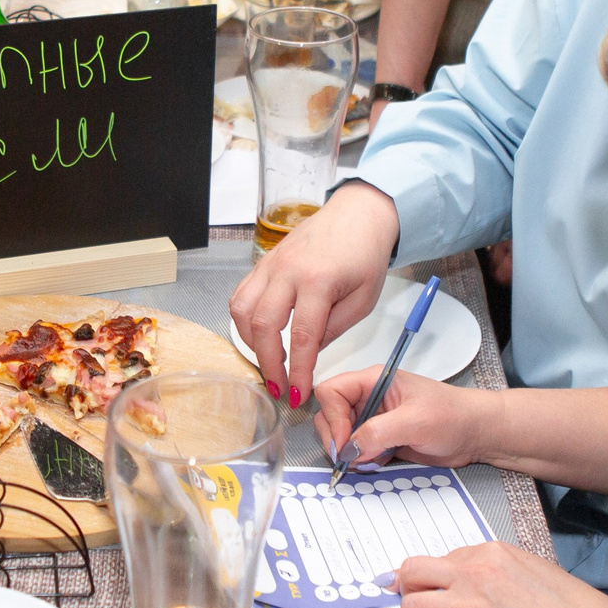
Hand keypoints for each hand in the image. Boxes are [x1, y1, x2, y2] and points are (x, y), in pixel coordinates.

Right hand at [228, 181, 399, 404]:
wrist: (358, 213)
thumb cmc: (366, 254)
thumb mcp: (364, 299)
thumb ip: (333, 328)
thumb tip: (308, 354)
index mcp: (319, 280)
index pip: (301, 336)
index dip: (297, 370)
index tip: (297, 393)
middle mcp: (288, 271)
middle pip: (263, 325)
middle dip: (268, 362)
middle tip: (278, 386)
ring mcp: (271, 264)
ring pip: (242, 310)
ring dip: (250, 342)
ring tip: (269, 360)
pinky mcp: (263, 263)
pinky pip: (241, 295)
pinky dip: (244, 320)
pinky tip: (259, 334)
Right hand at [310, 368, 497, 470]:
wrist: (476, 434)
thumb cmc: (455, 415)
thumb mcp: (416, 422)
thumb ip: (378, 432)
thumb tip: (349, 448)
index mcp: (374, 381)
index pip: (332, 391)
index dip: (332, 417)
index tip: (344, 441)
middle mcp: (369, 398)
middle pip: (329, 414)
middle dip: (335, 438)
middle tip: (350, 457)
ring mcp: (373, 420)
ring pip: (340, 435)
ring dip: (347, 452)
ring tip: (368, 460)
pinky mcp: (380, 439)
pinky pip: (356, 450)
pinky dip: (359, 461)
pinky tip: (376, 463)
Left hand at [397, 540, 607, 607]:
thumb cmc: (563, 605)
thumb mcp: (524, 565)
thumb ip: (488, 566)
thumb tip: (458, 574)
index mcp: (488, 553)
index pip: (440, 558)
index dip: (435, 576)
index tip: (433, 587)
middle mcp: (473, 576)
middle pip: (412, 573)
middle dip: (410, 588)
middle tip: (420, 601)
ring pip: (411, 607)